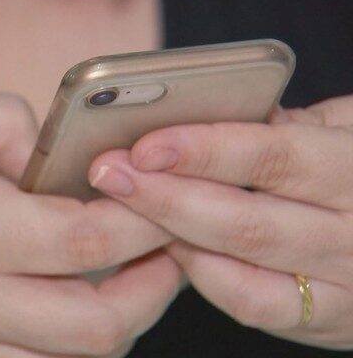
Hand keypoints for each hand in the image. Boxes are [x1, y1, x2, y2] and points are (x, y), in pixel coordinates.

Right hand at [0, 91, 179, 357]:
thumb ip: (1, 124)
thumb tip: (56, 156)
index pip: (86, 238)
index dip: (142, 216)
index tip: (162, 193)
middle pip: (98, 323)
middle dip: (155, 284)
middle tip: (172, 243)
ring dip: (119, 320)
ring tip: (134, 274)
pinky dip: (68, 347)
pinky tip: (72, 306)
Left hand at [89, 94, 352, 349]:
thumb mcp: (346, 129)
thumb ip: (290, 127)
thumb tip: (213, 116)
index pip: (272, 157)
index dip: (201, 150)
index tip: (141, 145)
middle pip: (244, 219)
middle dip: (164, 196)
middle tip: (108, 173)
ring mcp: (345, 285)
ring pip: (241, 266)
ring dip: (171, 234)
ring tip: (123, 205)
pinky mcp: (329, 320)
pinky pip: (253, 304)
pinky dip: (204, 275)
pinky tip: (170, 245)